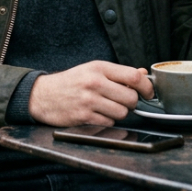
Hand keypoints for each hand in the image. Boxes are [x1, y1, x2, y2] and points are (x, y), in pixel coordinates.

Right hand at [29, 61, 154, 126]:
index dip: (147, 87)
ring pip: (122, 113)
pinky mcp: (83, 116)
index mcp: (99, 68)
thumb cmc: (71, 82)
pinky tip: (97, 114)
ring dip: (119, 113)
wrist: (42, 95)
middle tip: (122, 101)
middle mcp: (94, 83)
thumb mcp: (93, 70)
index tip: (149, 93)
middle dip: (131, 102)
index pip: (133, 77)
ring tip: (107, 107)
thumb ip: (118, 73)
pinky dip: (107, 120)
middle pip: (130, 97)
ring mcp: (88, 100)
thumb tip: (142, 74)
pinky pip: (109, 122)